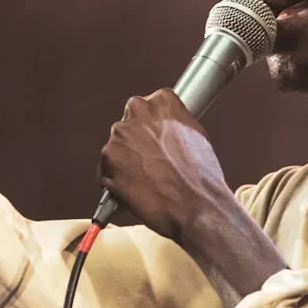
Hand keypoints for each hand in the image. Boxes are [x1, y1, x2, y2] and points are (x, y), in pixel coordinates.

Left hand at [98, 91, 232, 242]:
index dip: (152, 127)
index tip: (156, 139)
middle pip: (129, 125)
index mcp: (162, 102)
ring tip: (147, 180)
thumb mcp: (197, 136)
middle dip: (136, 142)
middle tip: (152, 162)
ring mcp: (120, 136)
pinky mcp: (107, 160)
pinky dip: (117, 180)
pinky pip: (107, 169)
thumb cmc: (200, 177)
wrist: (193, 205)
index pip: (148, 106)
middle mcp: (138, 112)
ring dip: (126, 162)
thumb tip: (167, 129)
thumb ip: (175, 124)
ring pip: (117, 148)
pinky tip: (137, 189)